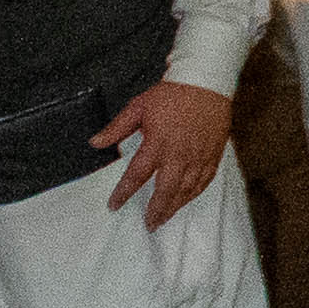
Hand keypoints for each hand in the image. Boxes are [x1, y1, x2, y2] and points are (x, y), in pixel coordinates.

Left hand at [93, 79, 234, 225]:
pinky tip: (186, 199)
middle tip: (149, 224)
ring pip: (186, 190)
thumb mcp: (138, 107)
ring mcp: (198, 156)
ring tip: (165, 217)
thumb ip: (116, 128)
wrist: (205, 83)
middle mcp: (178, 155)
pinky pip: (204, 181)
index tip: (114, 205)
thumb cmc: (171, 94)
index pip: (136, 175)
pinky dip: (194, 193)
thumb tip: (95, 142)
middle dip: (156, 210)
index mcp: (157, 143)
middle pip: (165, 191)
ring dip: (175, 206)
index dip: (124, 193)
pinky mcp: (213, 154)